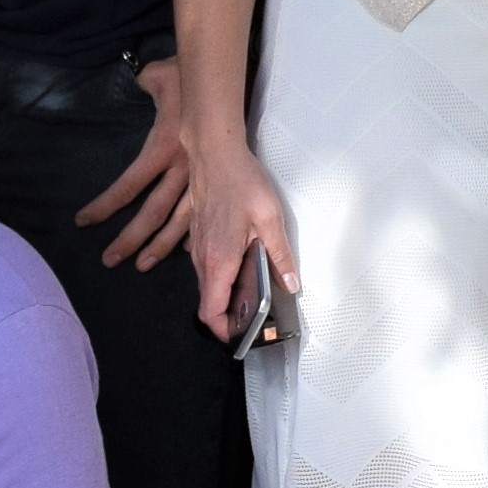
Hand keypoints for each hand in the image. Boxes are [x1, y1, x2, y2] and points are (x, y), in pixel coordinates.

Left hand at [81, 63, 197, 270]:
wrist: (225, 81)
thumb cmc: (188, 77)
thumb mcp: (158, 77)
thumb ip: (147, 84)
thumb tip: (142, 81)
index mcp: (163, 147)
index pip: (128, 185)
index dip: (105, 205)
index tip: (83, 221)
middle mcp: (181, 169)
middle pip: (153, 213)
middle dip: (130, 239)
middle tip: (109, 260)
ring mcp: (202, 178)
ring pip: (180, 221)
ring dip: (160, 245)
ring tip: (141, 264)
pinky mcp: (216, 181)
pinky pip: (205, 213)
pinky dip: (195, 233)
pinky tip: (187, 251)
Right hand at [188, 138, 303, 342]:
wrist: (213, 153)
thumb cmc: (241, 182)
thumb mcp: (270, 218)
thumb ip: (280, 254)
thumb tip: (291, 284)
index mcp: (219, 260)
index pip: (210, 311)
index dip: (223, 330)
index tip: (241, 334)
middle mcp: (202, 258)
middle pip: (208, 302)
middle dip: (227, 315)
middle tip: (254, 315)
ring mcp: (196, 246)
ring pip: (206, 284)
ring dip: (223, 294)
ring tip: (250, 291)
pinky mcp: (196, 235)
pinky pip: (205, 266)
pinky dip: (219, 274)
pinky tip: (241, 261)